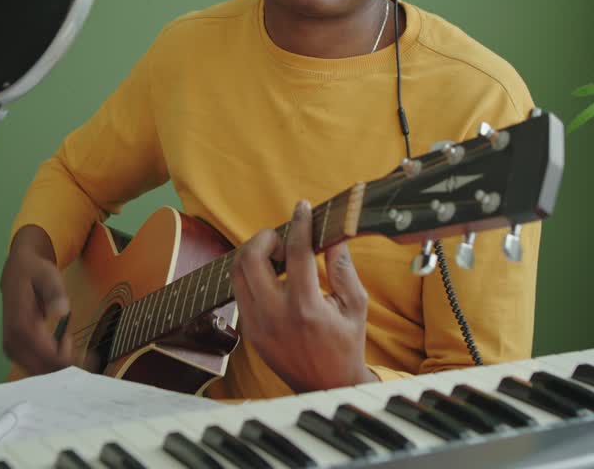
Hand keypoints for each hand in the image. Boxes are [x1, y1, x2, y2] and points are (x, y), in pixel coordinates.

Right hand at [0, 225, 73, 374]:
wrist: (16, 272)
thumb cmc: (35, 273)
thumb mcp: (48, 275)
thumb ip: (55, 293)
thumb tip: (62, 310)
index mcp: (20, 326)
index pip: (47, 355)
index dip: (69, 361)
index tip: (91, 359)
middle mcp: (13, 342)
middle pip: (43, 369)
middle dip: (68, 366)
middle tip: (88, 354)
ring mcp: (12, 349)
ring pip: (40, 372)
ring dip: (62, 366)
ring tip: (74, 343)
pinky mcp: (15, 352)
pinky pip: (36, 367)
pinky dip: (53, 364)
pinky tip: (65, 346)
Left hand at [230, 200, 375, 392]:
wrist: (326, 386)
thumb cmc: (346, 344)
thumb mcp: (356, 306)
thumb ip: (343, 269)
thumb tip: (333, 237)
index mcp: (306, 308)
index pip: (297, 254)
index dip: (299, 224)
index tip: (301, 208)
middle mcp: (275, 315)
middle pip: (250, 258)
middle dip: (265, 238)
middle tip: (283, 240)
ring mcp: (257, 325)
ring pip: (236, 273)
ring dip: (253, 255)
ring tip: (277, 257)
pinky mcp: (249, 332)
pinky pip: (239, 292)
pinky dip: (251, 276)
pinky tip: (271, 276)